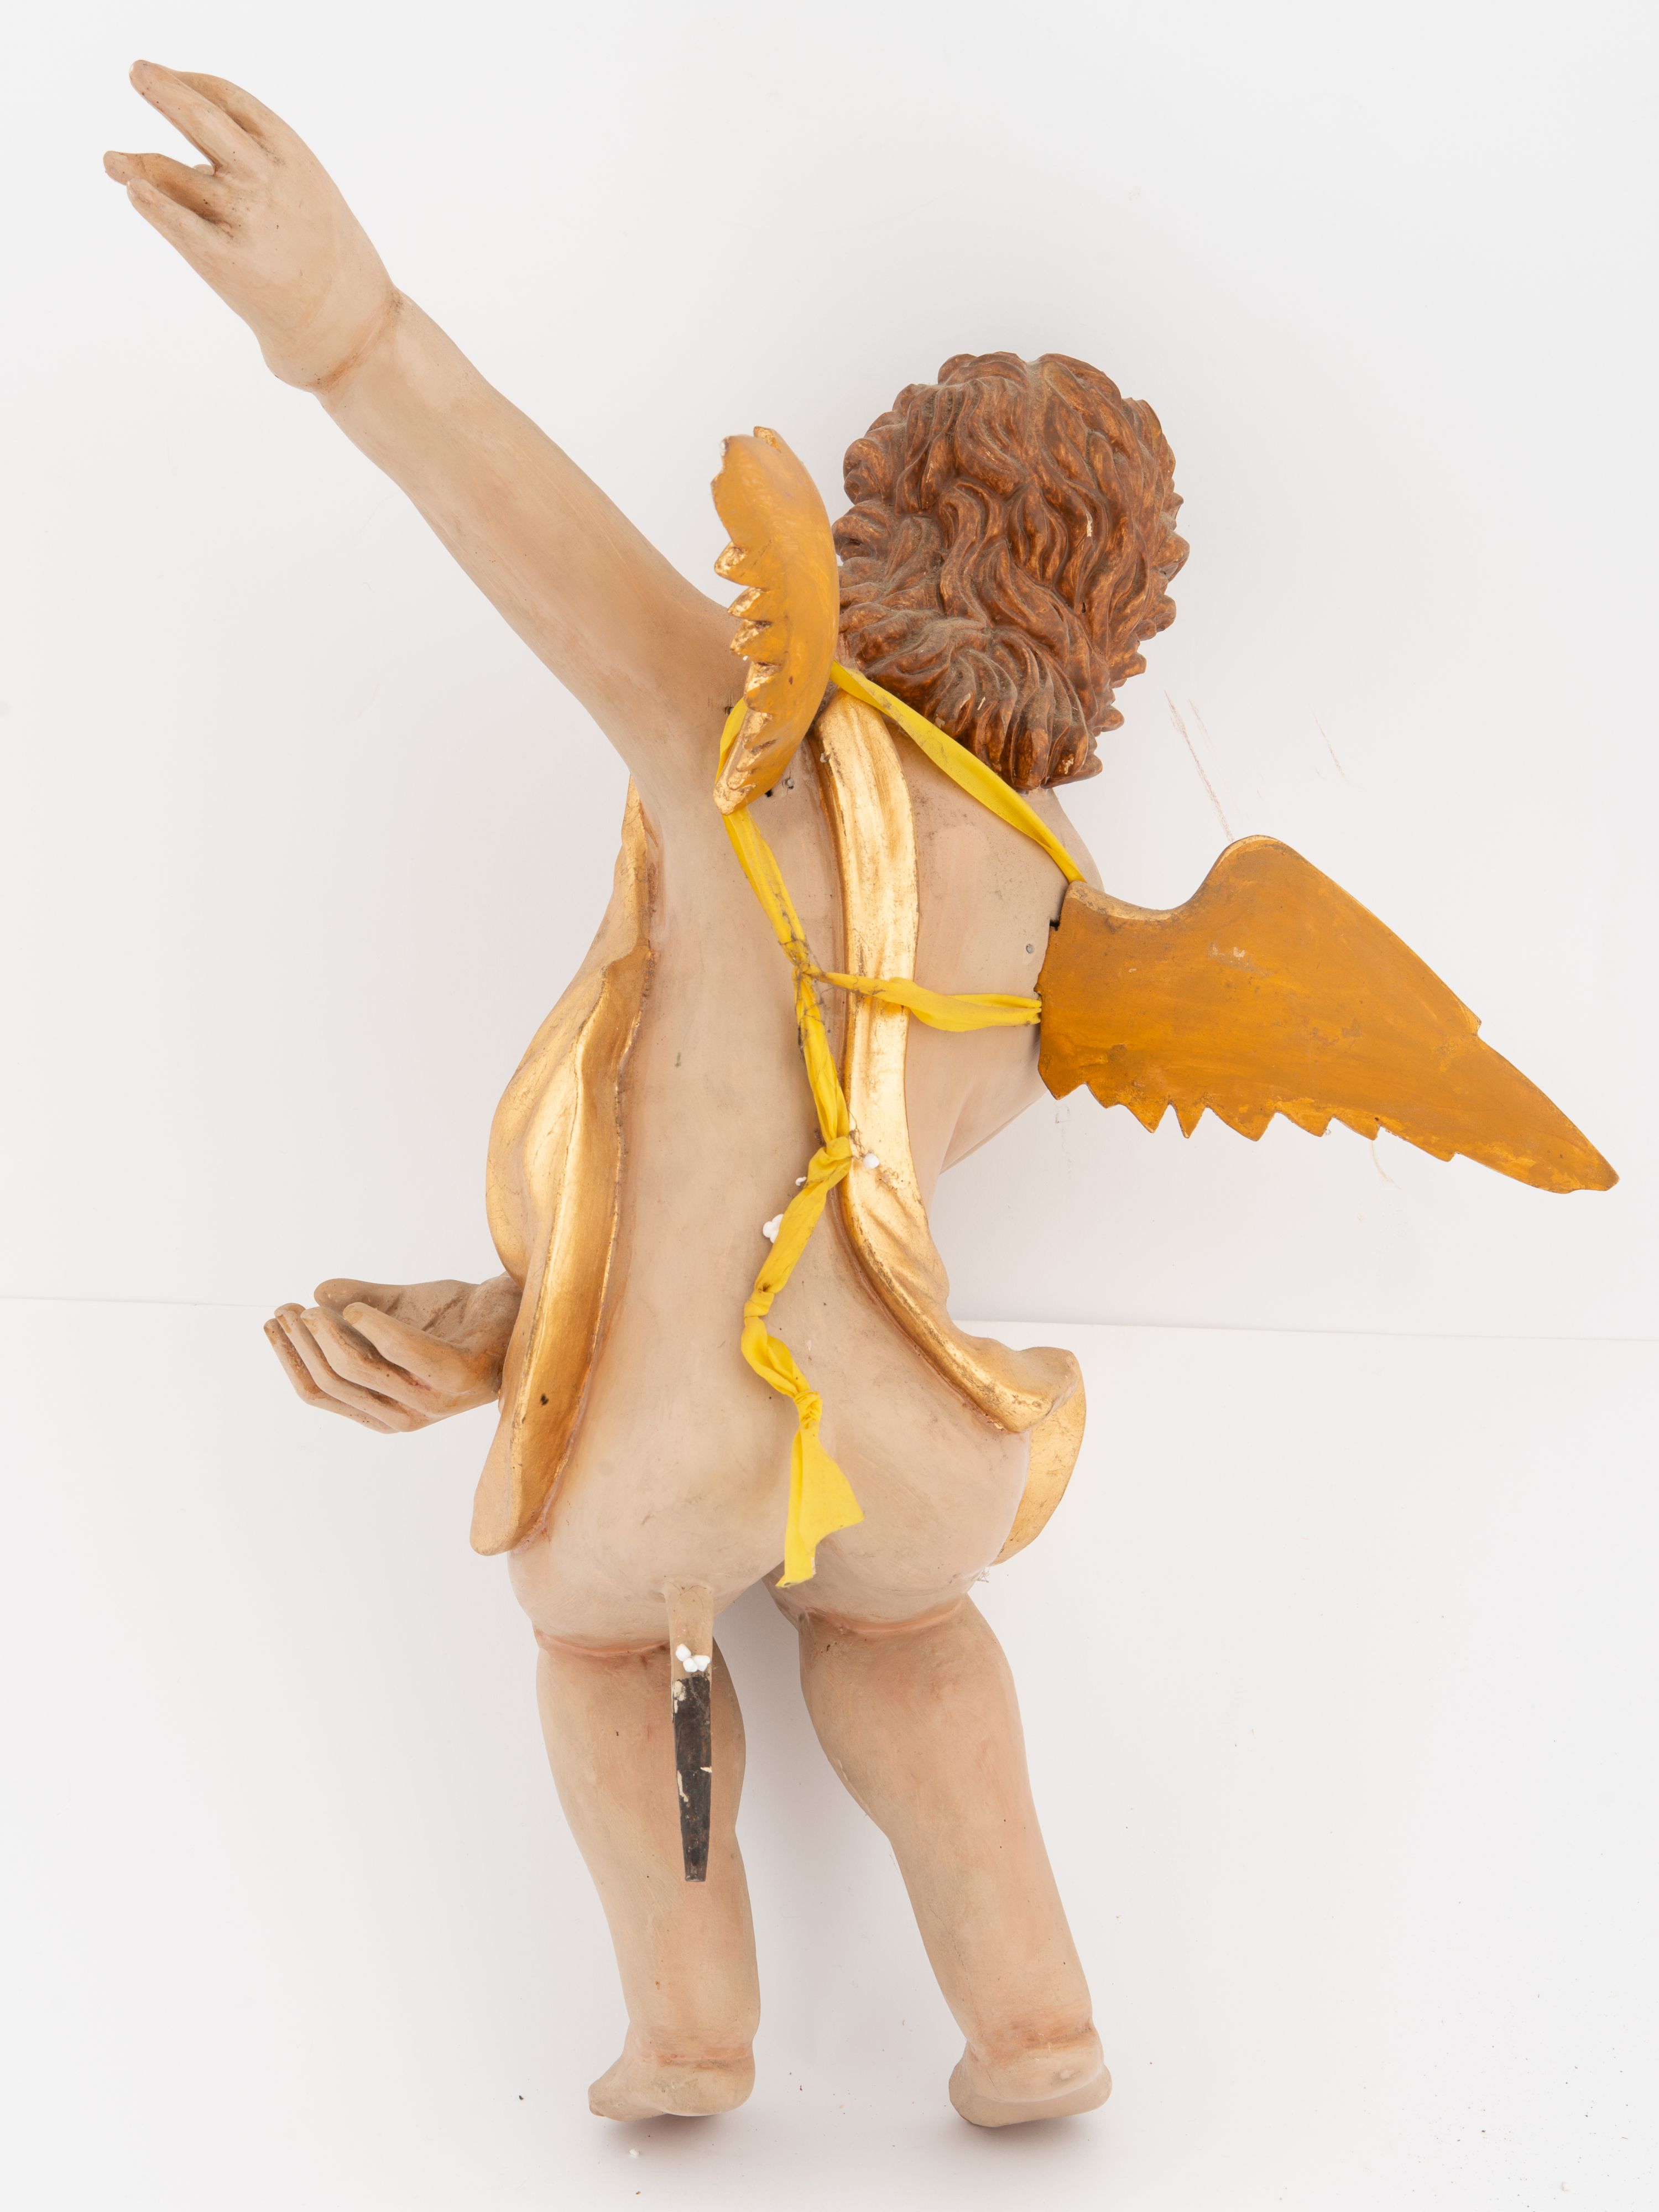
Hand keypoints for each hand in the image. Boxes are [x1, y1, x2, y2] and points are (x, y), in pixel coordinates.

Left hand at [104, 61, 397, 388]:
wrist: (360, 331)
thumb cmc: (334, 268)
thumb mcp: (310, 200)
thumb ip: (260, 177)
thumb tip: (190, 169)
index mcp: (294, 158)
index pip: (231, 100)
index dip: (194, 83)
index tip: (173, 79)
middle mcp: (268, 180)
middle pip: (201, 118)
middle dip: (164, 90)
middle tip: (138, 73)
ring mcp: (247, 221)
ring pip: (176, 175)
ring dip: (136, 162)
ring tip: (111, 161)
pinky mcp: (228, 265)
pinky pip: (177, 225)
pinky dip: (152, 203)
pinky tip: (132, 191)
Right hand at [265, 1275, 520, 1433]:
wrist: (519, 1309)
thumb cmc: (459, 1316)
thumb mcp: (397, 1309)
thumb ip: (358, 1305)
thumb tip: (314, 1295)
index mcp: (385, 1409)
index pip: (321, 1394)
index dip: (290, 1359)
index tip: (272, 1322)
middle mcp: (406, 1415)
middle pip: (333, 1383)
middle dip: (301, 1344)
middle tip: (286, 1308)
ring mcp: (434, 1401)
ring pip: (360, 1372)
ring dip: (328, 1337)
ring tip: (311, 1308)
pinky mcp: (459, 1378)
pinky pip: (407, 1354)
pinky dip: (377, 1330)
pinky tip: (356, 1310)